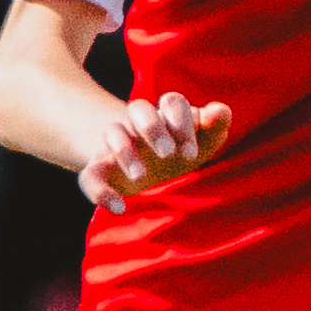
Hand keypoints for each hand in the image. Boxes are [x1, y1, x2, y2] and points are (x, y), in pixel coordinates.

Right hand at [79, 91, 235, 211]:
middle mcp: (139, 123)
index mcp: (166, 114)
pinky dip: (100, 191)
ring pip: (113, 134)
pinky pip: (90, 175)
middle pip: (139, 108)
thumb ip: (215, 124)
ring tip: (141, 178)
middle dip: (153, 128)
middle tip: (167, 155)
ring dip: (125, 153)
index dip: (181, 123)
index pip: (172, 102)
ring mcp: (117, 144)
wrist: (148, 168)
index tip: (190, 154)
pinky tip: (118, 208)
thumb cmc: (182, 149)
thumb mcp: (203, 139)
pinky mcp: (100, 169)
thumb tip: (220, 111)